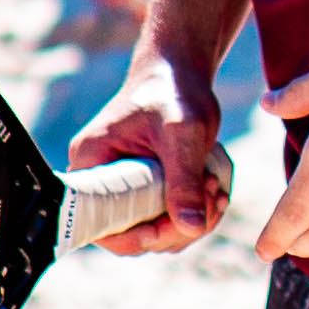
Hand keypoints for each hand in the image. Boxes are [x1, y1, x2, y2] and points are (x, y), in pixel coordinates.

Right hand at [69, 50, 231, 258]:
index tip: (169, 228)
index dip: (132, 238)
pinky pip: (168, 219)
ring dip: (191, 221)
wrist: (181, 70)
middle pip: (132, 233)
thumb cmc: (175, 91)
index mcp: (92, 160)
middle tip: (211, 195)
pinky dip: (195, 213)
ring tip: (216, 187)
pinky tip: (215, 189)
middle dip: (176, 227)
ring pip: (155, 230)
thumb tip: (191, 228)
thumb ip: (184, 179)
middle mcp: (101, 178)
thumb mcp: (183, 133)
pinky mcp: (146, 188)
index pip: (97, 223)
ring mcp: (124, 185)